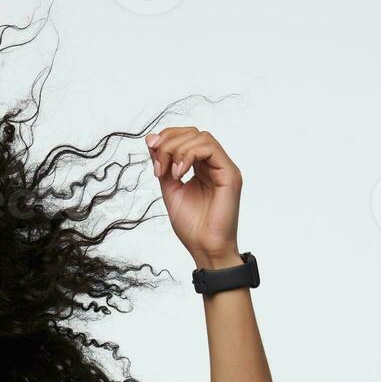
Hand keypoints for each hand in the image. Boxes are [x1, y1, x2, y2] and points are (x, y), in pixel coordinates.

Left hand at [145, 126, 242, 267]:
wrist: (205, 248)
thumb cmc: (192, 226)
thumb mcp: (170, 190)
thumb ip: (163, 166)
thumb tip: (151, 141)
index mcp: (202, 168)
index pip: (187, 137)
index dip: (167, 136)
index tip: (150, 148)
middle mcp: (215, 165)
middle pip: (193, 133)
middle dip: (169, 141)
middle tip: (157, 164)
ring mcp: (224, 168)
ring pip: (201, 137)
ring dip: (177, 149)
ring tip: (169, 172)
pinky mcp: (230, 174)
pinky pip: (210, 149)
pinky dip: (189, 155)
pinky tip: (179, 173)